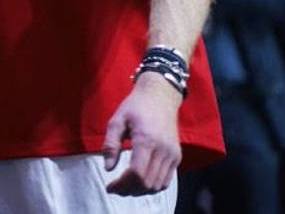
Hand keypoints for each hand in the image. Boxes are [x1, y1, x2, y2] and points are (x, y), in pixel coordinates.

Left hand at [102, 72, 181, 195]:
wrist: (160, 95)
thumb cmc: (135, 106)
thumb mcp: (117, 119)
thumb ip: (111, 144)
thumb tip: (108, 168)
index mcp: (146, 139)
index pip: (136, 173)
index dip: (122, 184)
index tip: (109, 186)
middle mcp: (163, 149)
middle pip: (147, 183)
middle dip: (129, 190)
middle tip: (115, 188)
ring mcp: (172, 154)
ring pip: (157, 185)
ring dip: (140, 190)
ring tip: (126, 186)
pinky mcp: (177, 156)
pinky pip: (166, 180)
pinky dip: (153, 186)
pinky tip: (140, 181)